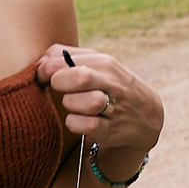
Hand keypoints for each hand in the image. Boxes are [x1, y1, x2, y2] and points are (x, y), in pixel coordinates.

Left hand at [35, 47, 162, 152]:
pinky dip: (74, 123)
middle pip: (78, 77)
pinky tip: (79, 120)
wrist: (146, 115)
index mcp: (105, 63)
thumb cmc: (111, 86)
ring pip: (77, 102)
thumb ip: (69, 57)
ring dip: (69, 104)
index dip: (46, 68)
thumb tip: (42, 59)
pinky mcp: (110, 130)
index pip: (63, 58)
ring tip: (75, 105)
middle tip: (59, 89)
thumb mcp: (99, 65)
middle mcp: (111, 82)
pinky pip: (81, 125)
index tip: (43, 76)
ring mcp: (113, 107)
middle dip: (59, 83)